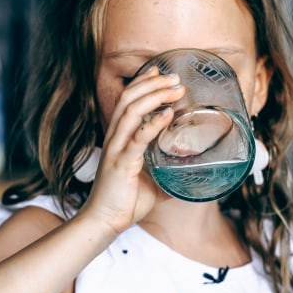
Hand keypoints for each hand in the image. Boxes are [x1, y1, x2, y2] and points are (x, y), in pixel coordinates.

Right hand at [80, 67, 184, 233]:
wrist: (104, 222)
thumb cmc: (125, 201)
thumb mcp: (151, 181)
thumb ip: (166, 172)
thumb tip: (188, 172)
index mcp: (119, 138)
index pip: (127, 100)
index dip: (142, 82)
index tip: (159, 71)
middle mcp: (115, 138)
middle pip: (128, 98)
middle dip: (153, 83)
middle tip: (175, 77)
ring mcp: (117, 149)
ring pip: (131, 111)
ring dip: (155, 96)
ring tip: (175, 90)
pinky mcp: (122, 163)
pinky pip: (138, 138)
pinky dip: (154, 124)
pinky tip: (168, 114)